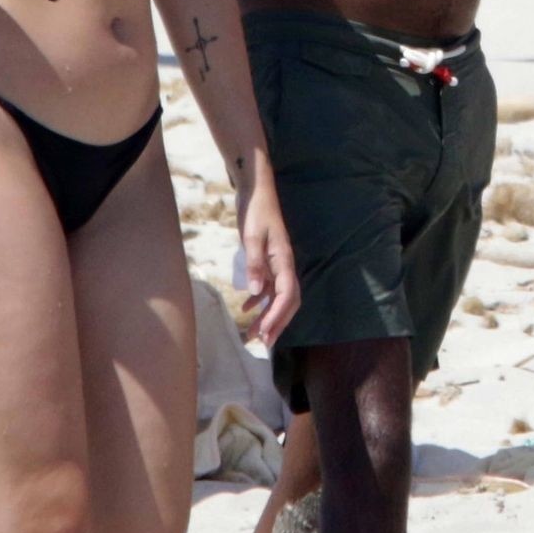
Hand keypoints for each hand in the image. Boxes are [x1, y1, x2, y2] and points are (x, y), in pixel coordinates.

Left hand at [237, 181, 298, 346]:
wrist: (256, 190)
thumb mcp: (251, 236)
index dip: (277, 316)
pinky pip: (268, 286)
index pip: (286, 295)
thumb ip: (254, 264)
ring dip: (267, 315)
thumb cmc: (256, 210)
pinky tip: (246, 307)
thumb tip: (256, 292)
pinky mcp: (268, 260)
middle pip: (287, 301)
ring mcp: (277, 263)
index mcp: (284, 260)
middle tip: (264, 342)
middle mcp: (284, 265)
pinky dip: (259, 299)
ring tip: (253, 333)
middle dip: (277, 323)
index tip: (266, 333)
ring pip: (277, 297)